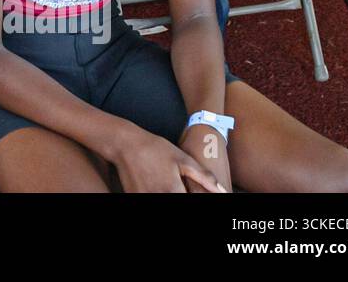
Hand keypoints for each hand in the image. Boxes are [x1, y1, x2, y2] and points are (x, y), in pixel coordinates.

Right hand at [112, 127, 226, 192]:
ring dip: (171, 195)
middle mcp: (158, 198)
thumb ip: (204, 177)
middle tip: (183, 186)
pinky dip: (159, 194)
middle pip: (177, 202)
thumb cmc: (155, 149)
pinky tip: (160, 186)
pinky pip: (152, 200)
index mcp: (173, 191)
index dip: (196, 197)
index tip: (193, 191)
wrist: (124, 144)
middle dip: (184, 195)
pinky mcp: (135, 198)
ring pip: (164, 204)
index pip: (190, 202)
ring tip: (171, 185)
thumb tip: (223, 191)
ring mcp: (146, 199)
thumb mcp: (183, 159)